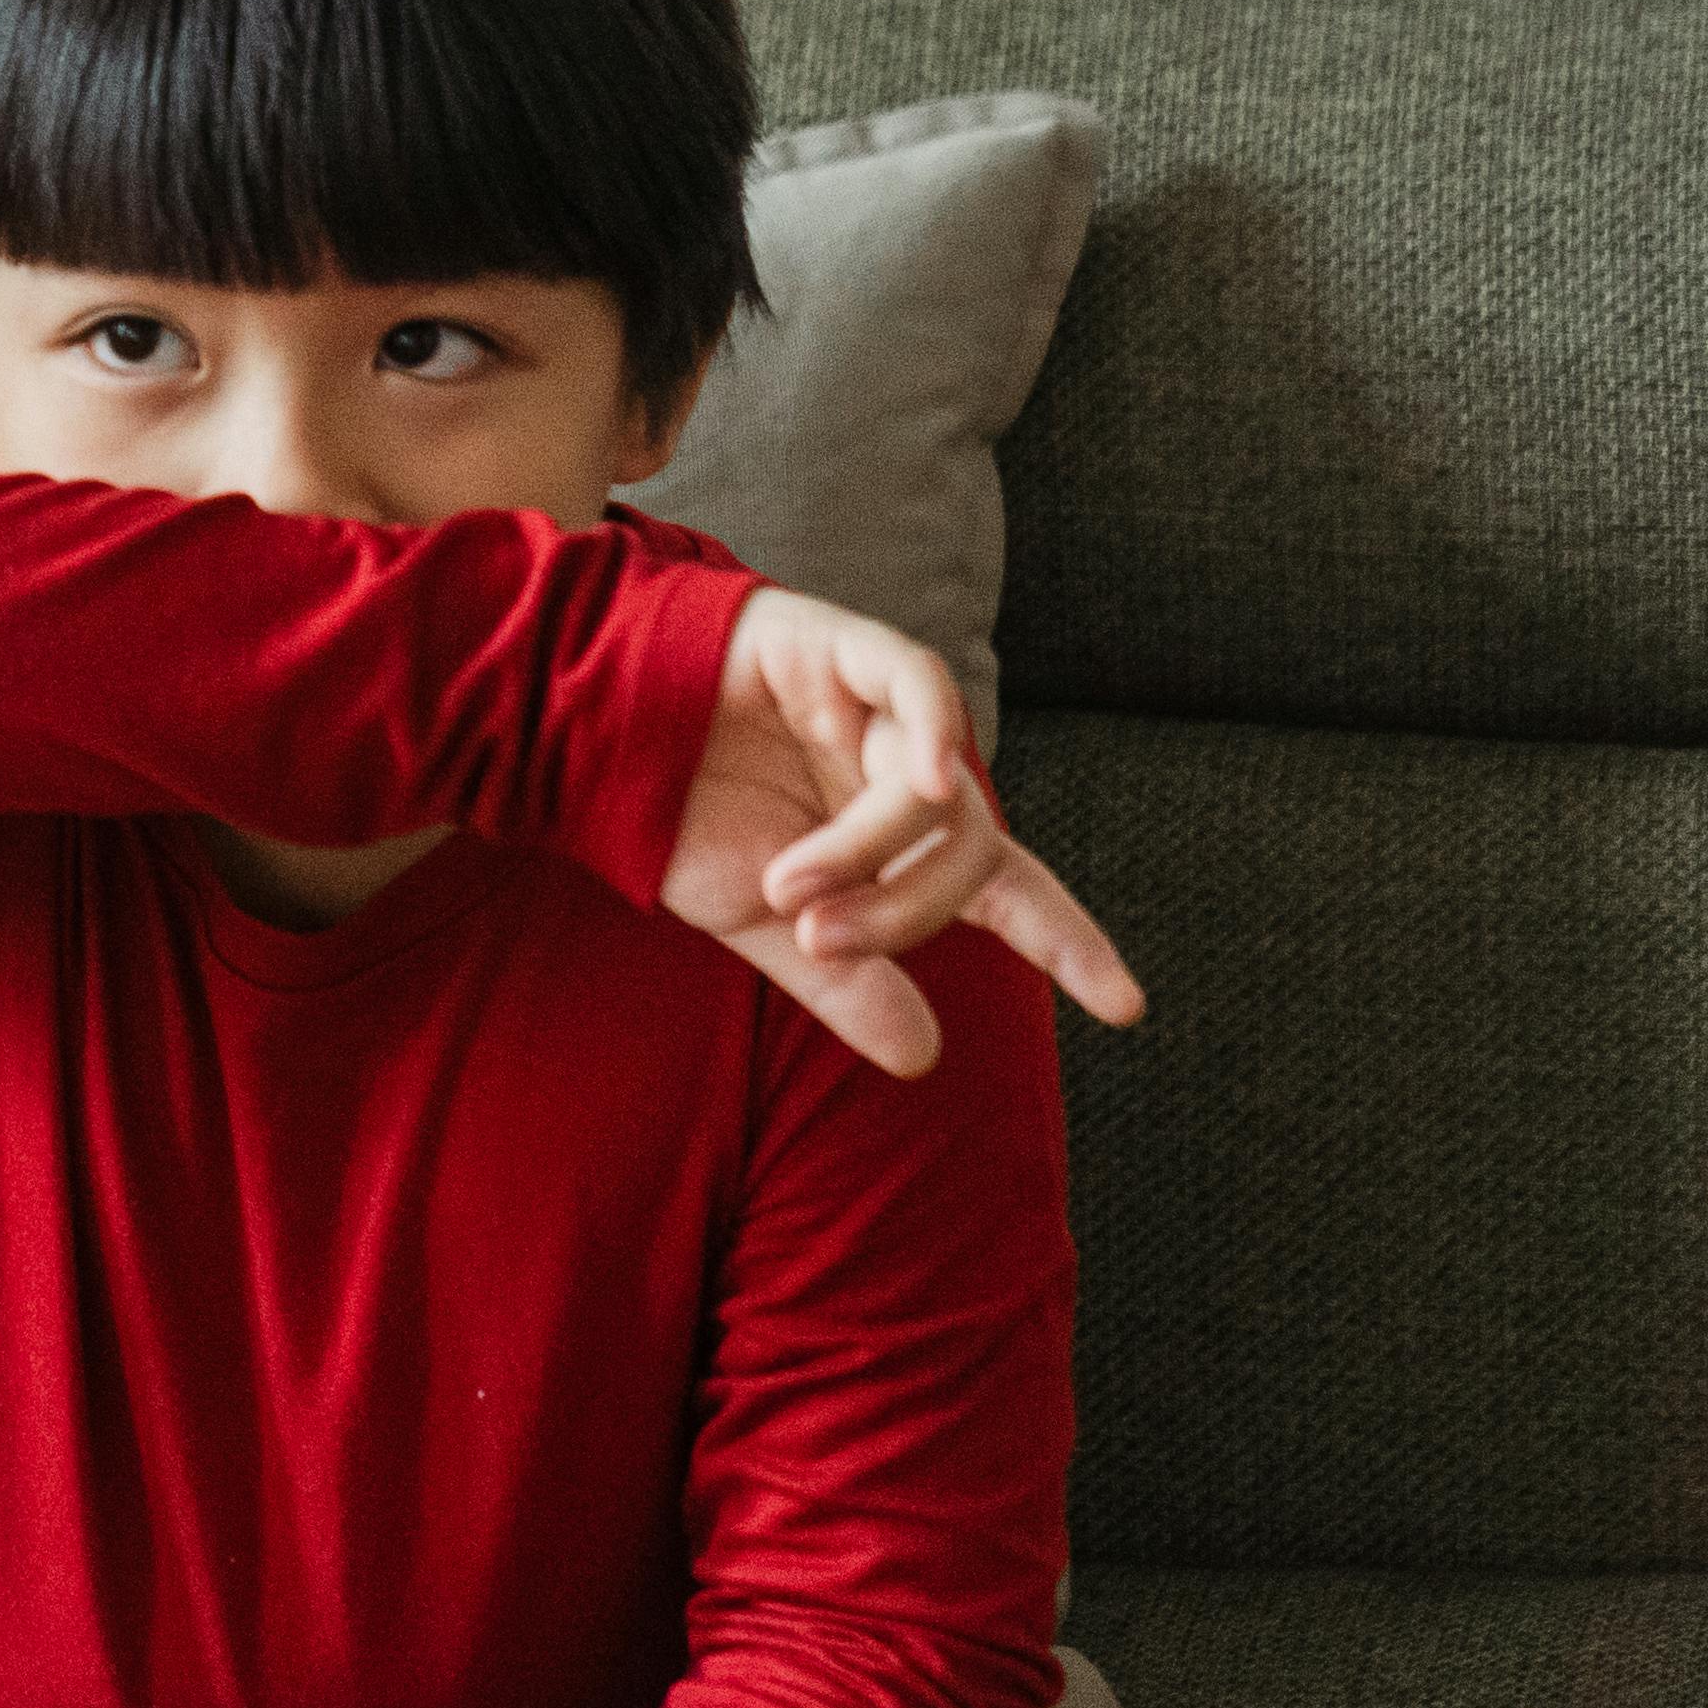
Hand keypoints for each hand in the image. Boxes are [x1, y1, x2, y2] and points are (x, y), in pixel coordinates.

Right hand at [663, 589, 1146, 1076]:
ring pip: (938, 792)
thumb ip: (843, 986)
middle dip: (907, 910)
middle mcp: (901, 770)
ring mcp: (877, 708)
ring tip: (788, 884)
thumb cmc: (671, 824)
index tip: (1125, 1006)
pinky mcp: (841, 649)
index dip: (1066, 941)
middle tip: (818, 938)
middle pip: (972, 851)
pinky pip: (921, 686)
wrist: (582, 745)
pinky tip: (926, 779)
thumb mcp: (762, 926)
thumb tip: (924, 1057)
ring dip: (872, 852)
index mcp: (892, 837)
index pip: (1007, 892)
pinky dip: (937, 737)